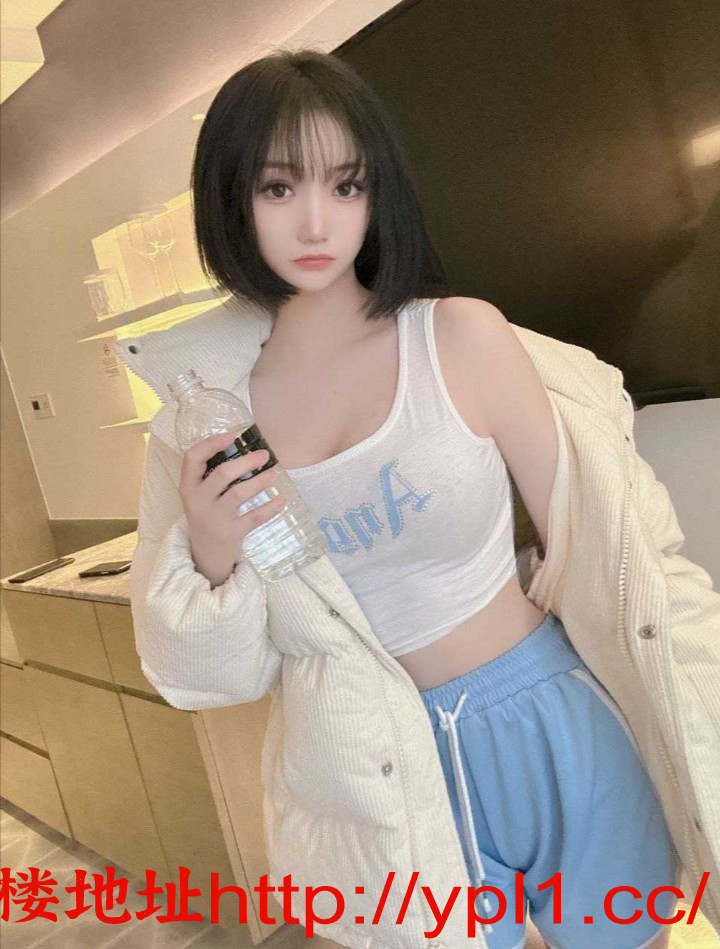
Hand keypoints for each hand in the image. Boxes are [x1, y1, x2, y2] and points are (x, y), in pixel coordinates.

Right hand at [178, 432, 285, 584]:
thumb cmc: (207, 513)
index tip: (233, 435)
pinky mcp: (231, 534)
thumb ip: (212, 474)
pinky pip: (255, 517)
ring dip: (260, 480)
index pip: (192, 458)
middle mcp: (197, 501)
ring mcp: (214, 519)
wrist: (206, 553)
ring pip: (239, 493)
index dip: (212, 443)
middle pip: (222, 474)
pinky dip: (271, 507)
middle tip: (264, 455)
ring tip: (275, 472)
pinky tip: (283, 498)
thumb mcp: (200, 494)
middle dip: (246, 461)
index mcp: (188, 486)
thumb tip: (245, 448)